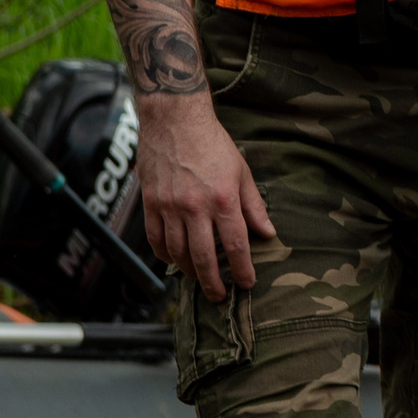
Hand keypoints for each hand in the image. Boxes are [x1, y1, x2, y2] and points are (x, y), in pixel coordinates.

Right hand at [136, 90, 274, 302]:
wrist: (175, 120)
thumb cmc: (213, 144)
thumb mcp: (242, 171)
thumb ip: (254, 205)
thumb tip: (268, 233)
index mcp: (223, 199)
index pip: (236, 245)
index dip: (242, 269)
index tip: (247, 283)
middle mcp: (195, 207)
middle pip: (204, 257)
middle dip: (213, 282)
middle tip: (220, 296)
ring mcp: (169, 207)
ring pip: (177, 253)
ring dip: (189, 271)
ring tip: (199, 280)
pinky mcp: (150, 204)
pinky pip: (155, 240)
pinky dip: (164, 256)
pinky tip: (175, 261)